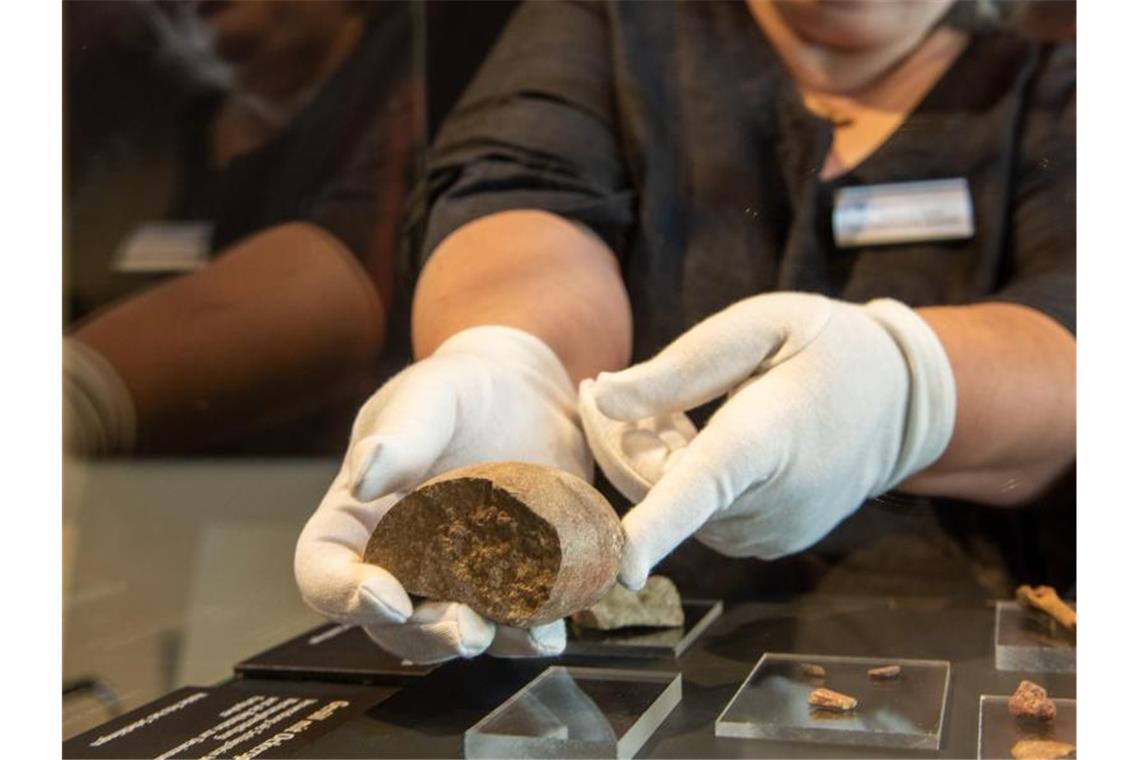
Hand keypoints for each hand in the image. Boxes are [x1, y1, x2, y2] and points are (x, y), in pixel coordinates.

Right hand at [295, 326, 590, 662]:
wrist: (526, 394)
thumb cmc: (458, 390)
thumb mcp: (428, 396)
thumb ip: (399, 434)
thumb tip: (362, 478)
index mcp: (353, 520)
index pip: (322, 571)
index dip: (342, 596)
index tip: (387, 597)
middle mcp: (398, 562)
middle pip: (392, 625)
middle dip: (428, 635)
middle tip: (466, 628)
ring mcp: (455, 580)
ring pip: (455, 633)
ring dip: (487, 644)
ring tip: (526, 637)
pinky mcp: (508, 583)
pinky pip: (511, 622)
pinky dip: (531, 632)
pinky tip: (553, 629)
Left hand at [579, 293, 955, 588]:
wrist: (903, 401)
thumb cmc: (825, 346)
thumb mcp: (761, 326)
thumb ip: (682, 366)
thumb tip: (603, 397)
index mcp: (765, 438)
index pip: (698, 491)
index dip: (655, 531)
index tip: (621, 572)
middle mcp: (768, 502)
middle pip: (657, 489)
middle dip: (619, 442)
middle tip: (606, 389)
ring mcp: (770, 532)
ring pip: (672, 506)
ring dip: (653, 461)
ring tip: (680, 410)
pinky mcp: (767, 544)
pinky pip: (698, 519)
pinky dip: (681, 484)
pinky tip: (704, 441)